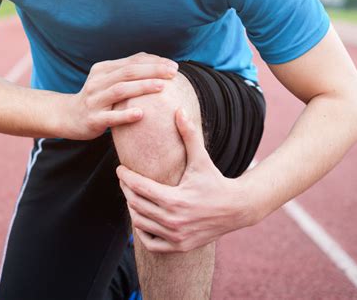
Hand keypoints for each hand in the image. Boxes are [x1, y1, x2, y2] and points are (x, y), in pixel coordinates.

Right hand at [69, 52, 178, 139]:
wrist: (67, 116)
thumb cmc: (97, 97)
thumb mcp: (108, 80)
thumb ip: (128, 71)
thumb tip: (158, 61)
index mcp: (103, 69)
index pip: (132, 61)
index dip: (154, 62)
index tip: (173, 65)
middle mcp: (97, 82)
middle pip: (128, 72)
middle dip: (153, 70)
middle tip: (173, 72)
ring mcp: (94, 100)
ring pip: (120, 90)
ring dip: (142, 87)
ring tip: (162, 86)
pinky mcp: (92, 120)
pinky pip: (110, 117)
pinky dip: (126, 115)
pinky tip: (141, 114)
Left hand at [117, 109, 255, 252]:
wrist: (237, 208)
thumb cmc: (215, 180)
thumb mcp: (201, 158)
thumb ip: (189, 134)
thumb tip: (179, 109)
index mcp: (175, 199)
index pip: (139, 187)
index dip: (126, 177)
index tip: (120, 168)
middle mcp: (173, 220)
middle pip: (136, 204)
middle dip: (126, 190)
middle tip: (124, 179)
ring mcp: (176, 236)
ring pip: (140, 223)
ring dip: (132, 208)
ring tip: (131, 194)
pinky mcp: (180, 246)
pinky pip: (151, 243)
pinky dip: (142, 231)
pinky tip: (142, 216)